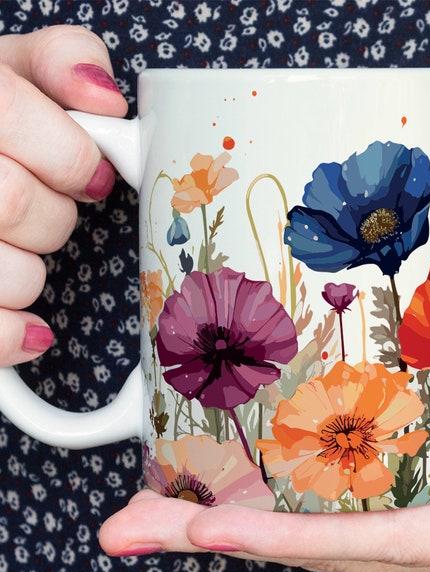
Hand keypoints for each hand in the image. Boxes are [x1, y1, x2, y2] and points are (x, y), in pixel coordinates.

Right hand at [0, 25, 126, 366]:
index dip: (74, 160)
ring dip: (30, 272)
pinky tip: (32, 330)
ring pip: (12, 275)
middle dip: (53, 216)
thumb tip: (106, 98)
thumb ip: (60, 62)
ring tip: (11, 250)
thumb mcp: (8, 69)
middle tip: (44, 208)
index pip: (26, 125)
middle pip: (16, 204)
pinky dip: (13, 336)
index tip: (91, 176)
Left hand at [100, 355, 429, 571]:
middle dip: (216, 536)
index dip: (281, 543)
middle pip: (309, 541)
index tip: (199, 533)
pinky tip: (234, 470)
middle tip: (130, 524)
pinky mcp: (407, 474)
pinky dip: (275, 482)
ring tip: (154, 498)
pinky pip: (329, 485)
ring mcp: (413, 506)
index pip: (359, 547)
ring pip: (308, 514)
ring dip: (229, 508)